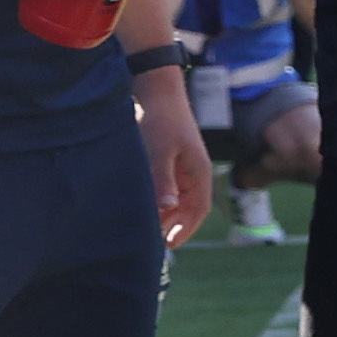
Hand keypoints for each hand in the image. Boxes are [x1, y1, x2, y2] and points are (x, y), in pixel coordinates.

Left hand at [138, 74, 211, 245]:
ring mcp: (180, 168)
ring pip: (175, 201)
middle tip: (150, 242)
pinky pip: (164, 189)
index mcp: (198, 172)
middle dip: (172, 226)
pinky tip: (138, 206)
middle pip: (187, 209)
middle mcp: (192, 174)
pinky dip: (155, 202)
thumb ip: (163, 181)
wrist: (155, 91)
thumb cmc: (160, 119)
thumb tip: (166, 209)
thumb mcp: (160, 151)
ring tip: (141, 228)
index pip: (198, 209)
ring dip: (162, 215)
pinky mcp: (166, 162)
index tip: (168, 245)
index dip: (185, 229)